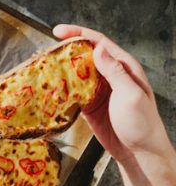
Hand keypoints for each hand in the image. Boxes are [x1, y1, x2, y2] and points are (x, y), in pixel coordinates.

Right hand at [52, 24, 173, 163]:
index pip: (98, 42)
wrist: (140, 154)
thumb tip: (98, 48)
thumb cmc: (143, 125)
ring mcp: (98, 89)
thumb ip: (115, 72)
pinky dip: (60, 88)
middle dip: (64, 51)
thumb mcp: (131, 96)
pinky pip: (72, 90)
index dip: (78, 33)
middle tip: (45, 52)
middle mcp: (110, 74)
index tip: (58, 31)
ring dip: (59, 69)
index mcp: (124, 67)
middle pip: (83, 54)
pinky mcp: (89, 103)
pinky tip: (50, 88)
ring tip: (42, 68)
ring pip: (75, 71)